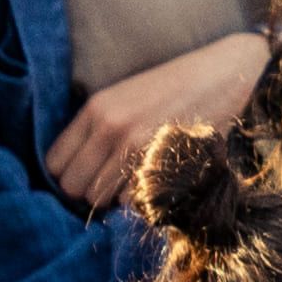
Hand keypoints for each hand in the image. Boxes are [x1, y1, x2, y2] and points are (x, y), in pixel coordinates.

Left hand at [47, 27, 269, 213]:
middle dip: (89, 192)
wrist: (226, 77)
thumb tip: (82, 167)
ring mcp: (139, 150)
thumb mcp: (124, 96)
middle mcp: (111, 130)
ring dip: (116, 200)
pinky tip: (156, 185)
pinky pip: (136, 204)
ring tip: (135, 184)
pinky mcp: (167, 166)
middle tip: (110, 186)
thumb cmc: (177, 87)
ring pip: (103, 201)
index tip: (86, 175)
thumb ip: (98, 126)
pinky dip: (143, 202)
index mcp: (95, 110)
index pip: (55, 163)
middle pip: (75, 188)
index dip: (68, 174)